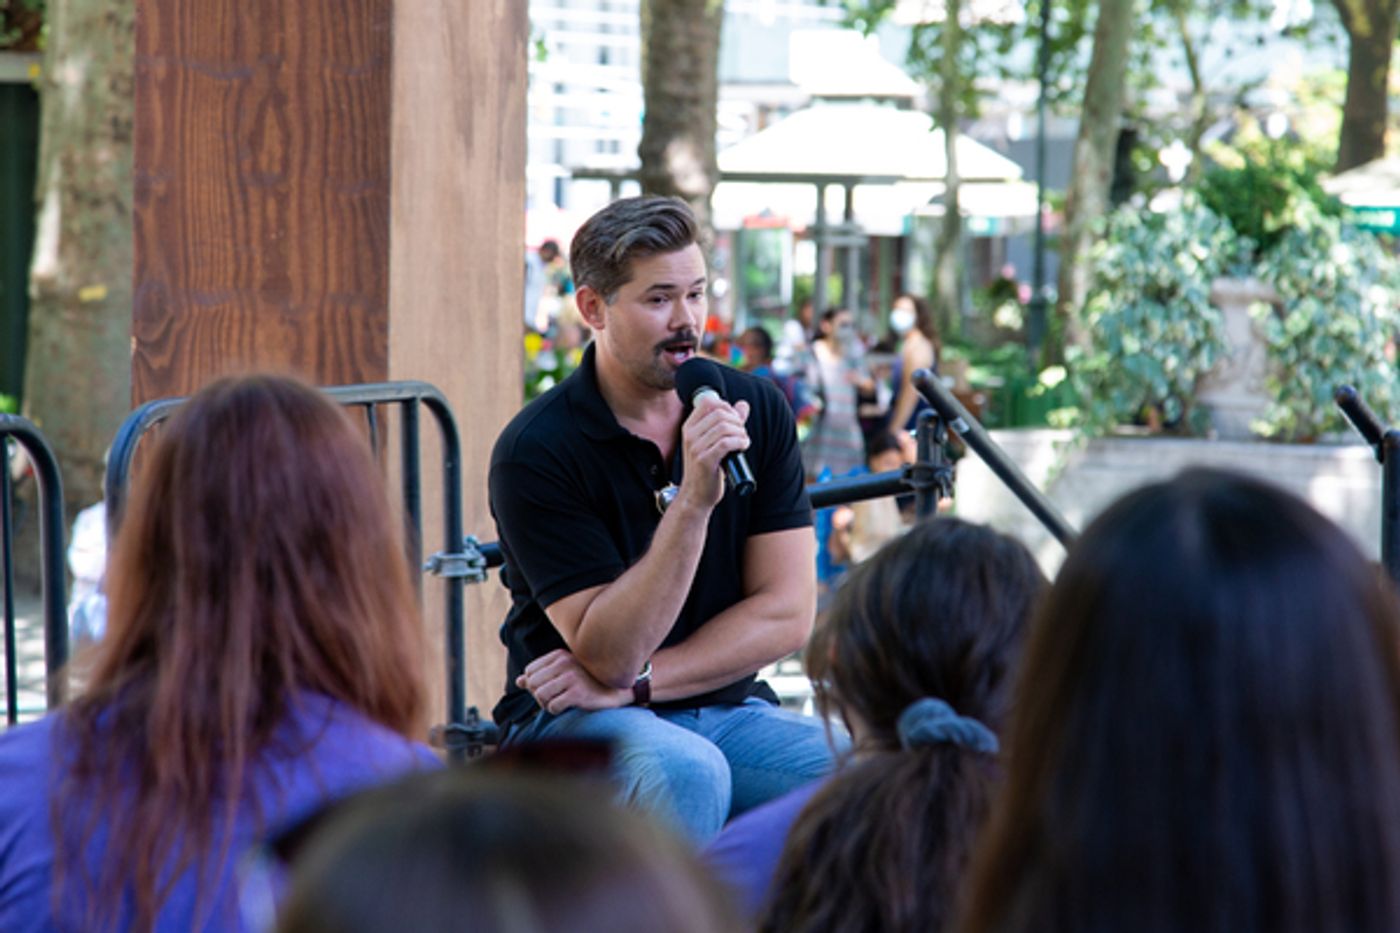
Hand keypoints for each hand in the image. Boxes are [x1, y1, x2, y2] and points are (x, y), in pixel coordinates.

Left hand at [517, 648, 631, 714]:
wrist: (615, 691)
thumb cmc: (587, 682)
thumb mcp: (563, 674)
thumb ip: (540, 676)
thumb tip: (519, 681)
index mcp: (559, 655)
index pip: (530, 671)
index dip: (535, 684)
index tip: (550, 688)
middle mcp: (564, 663)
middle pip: (533, 684)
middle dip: (540, 695)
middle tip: (554, 698)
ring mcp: (572, 677)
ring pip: (540, 695)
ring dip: (547, 704)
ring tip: (560, 702)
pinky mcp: (577, 693)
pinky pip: (552, 707)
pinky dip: (557, 711)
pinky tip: (568, 706)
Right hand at [677, 394, 750, 510]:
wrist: (696, 495)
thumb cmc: (707, 469)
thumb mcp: (713, 442)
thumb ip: (728, 422)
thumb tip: (743, 404)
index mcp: (689, 428)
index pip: (708, 402)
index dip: (726, 407)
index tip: (734, 420)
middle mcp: (690, 435)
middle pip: (720, 413)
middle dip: (737, 421)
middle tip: (742, 433)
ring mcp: (696, 448)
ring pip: (724, 427)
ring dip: (740, 433)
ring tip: (743, 442)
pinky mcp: (705, 461)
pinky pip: (726, 443)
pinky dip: (740, 442)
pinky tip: (743, 447)